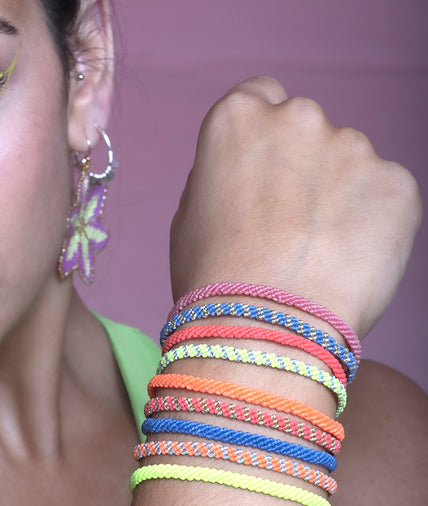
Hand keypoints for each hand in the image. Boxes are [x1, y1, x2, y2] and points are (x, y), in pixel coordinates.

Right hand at [170, 76, 421, 336]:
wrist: (262, 328)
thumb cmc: (212, 280)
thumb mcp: (188, 217)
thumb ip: (221, 177)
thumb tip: (245, 176)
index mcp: (237, 119)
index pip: (259, 97)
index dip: (261, 139)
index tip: (263, 172)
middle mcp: (299, 118)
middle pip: (306, 131)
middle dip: (301, 167)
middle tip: (288, 226)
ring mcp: (353, 148)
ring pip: (348, 165)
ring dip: (337, 197)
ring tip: (316, 255)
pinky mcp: (396, 185)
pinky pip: (382, 197)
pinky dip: (370, 224)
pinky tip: (344, 263)